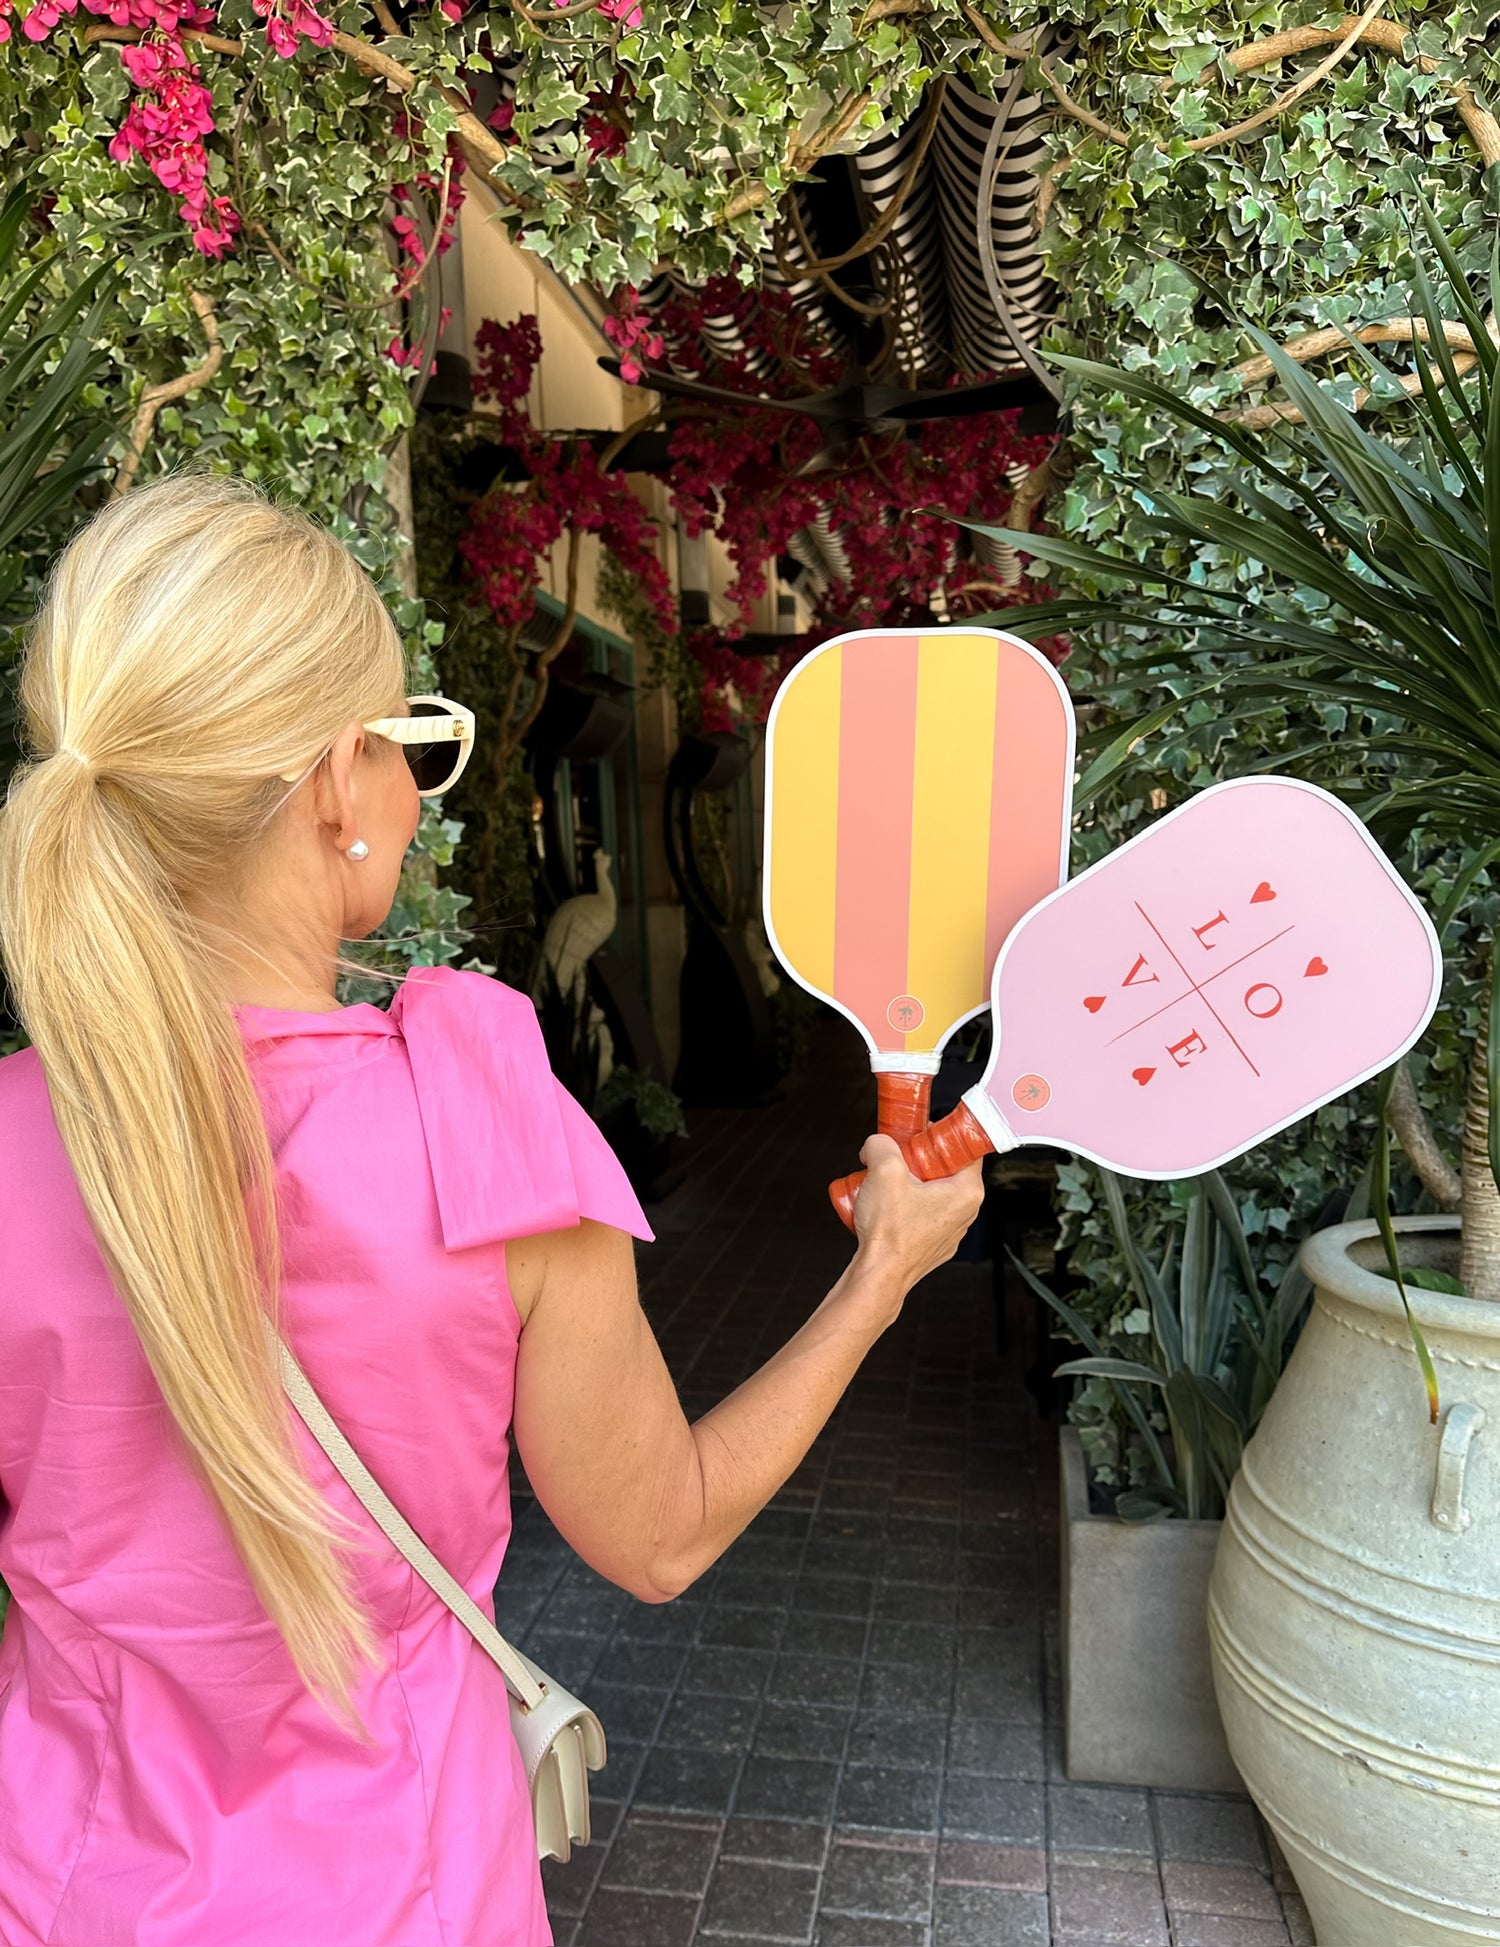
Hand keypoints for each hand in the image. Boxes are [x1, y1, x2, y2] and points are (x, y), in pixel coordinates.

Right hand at [849, 1132, 984, 1298]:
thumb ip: (881, 1144)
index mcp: (967, 1192)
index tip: (923, 1132)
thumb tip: (878, 1143)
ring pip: (933, 1193)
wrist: (878, 1276)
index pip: (966, 1150)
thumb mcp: (883, 1171)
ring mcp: (950, 1231)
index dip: (942, 1135)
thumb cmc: (890, 1233)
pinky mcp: (933, 1244)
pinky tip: (886, 1206)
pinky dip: (907, 1205)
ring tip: (887, 1183)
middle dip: (920, 1160)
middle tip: (898, 1156)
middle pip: (947, 1170)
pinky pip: (923, 1214)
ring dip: (911, 1183)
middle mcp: (965, 1213)